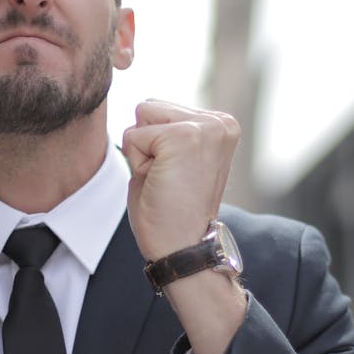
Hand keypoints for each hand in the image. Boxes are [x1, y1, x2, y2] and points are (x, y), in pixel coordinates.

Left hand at [122, 99, 240, 260]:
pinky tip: (161, 184)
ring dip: (142, 153)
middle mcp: (220, 121)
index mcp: (221, 125)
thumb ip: (165, 130)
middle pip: (149, 107)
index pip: (160, 110)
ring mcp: (205, 127)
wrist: (182, 248)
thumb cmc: (172, 211)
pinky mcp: (183, 137)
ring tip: (165, 180)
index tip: (176, 176)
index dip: (155, 147)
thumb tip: (141, 106)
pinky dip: (137, 164)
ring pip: (141, 117)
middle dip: (147, 145)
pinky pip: (132, 137)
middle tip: (168, 180)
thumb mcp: (174, 160)